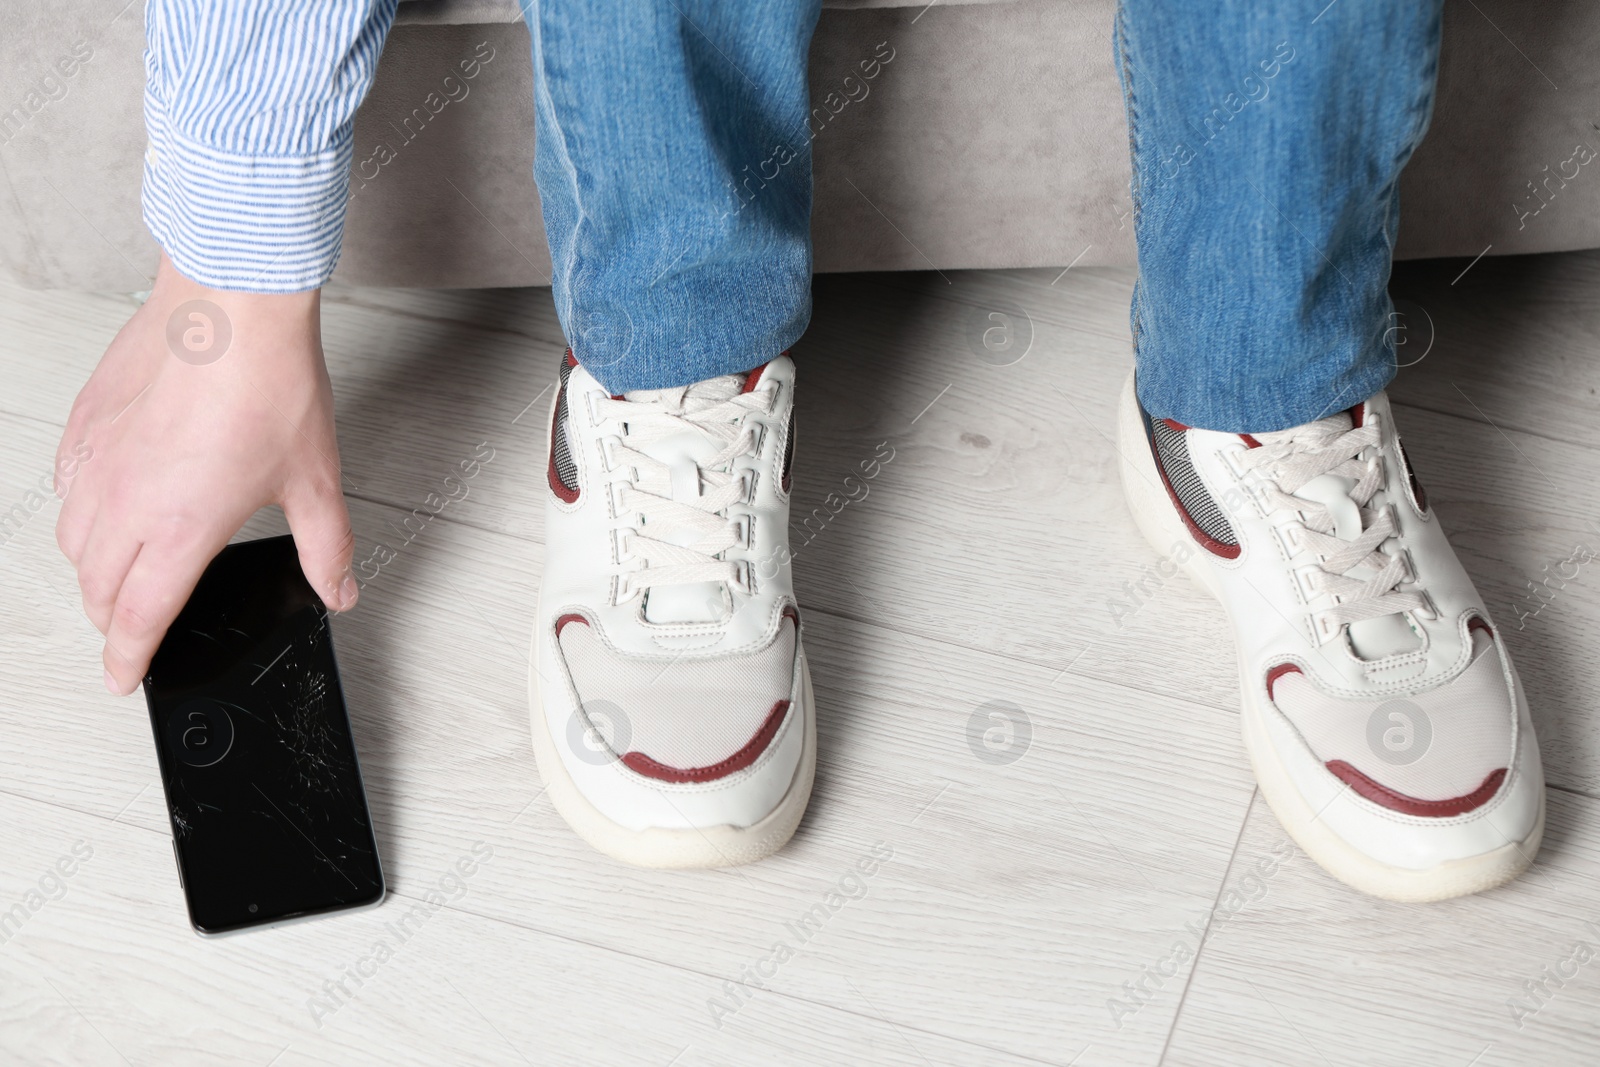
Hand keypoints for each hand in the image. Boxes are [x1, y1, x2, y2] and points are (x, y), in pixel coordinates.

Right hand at [56, 253, 356, 694]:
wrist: (232, 306)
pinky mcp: (87, 424)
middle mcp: (127, 502)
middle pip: (99, 589)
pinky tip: (105, 504)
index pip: (141, 618)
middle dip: (113, 622)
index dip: (130, 659)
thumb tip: (337, 590)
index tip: (127, 679)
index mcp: (181, 528)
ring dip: (93, 572)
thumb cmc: (269, 383)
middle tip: (132, 631)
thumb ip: (326, 548)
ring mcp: (99, 462)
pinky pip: (65, 487)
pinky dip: (79, 512)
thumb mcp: (315, 481)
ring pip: (73, 542)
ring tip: (121, 576)